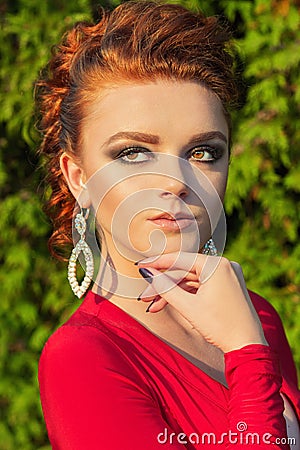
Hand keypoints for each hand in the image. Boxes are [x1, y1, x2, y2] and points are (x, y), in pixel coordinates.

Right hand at [137, 253, 267, 352]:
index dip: (157, 263)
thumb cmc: (221, 326)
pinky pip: (202, 286)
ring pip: (192, 280)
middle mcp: (224, 265)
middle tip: (145, 297)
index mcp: (217, 265)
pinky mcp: (228, 287)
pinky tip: (172, 305)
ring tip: (155, 307)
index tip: (140, 266)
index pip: (180, 259)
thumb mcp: (188, 307)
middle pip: (185, 272)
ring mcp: (228, 276)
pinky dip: (188, 295)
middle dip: (164, 286)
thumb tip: (147, 273)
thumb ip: (165, 288)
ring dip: (174, 293)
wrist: (248, 347)